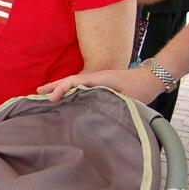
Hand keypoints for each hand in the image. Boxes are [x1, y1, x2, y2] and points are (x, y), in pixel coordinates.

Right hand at [36, 68, 164, 104]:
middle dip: (53, 86)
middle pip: (69, 80)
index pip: (75, 81)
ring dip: (58, 87)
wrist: (151, 78)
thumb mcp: (128, 97)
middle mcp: (95, 77)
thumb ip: (113, 102)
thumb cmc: (141, 88)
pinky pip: (78, 86)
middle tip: (36, 92)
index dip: (62, 89)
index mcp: (99, 78)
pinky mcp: (98, 85)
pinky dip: (67, 90)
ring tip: (44, 94)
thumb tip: (98, 112)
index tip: (52, 98)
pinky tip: (63, 97)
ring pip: (73, 83)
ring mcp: (96, 80)